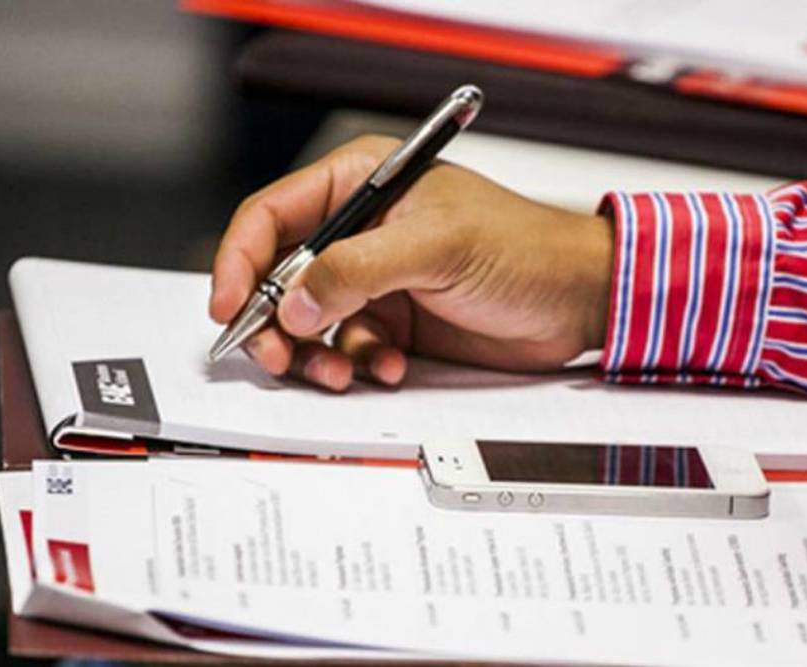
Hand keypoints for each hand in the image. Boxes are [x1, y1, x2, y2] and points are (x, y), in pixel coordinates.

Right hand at [209, 135, 613, 390]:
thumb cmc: (525, 248)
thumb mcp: (437, 248)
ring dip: (314, 354)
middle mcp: (357, 231)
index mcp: (361, 184)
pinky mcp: (389, 322)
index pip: (271, 216)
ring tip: (342, 371)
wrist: (577, 301)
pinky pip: (343, 350)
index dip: (239, 260)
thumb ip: (359, 270)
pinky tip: (390, 365)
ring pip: (304, 322)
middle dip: (271, 321)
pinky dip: (356, 365)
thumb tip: (294, 300)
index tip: (229, 305)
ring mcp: (371, 280)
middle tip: (280, 356)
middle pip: (276, 276)